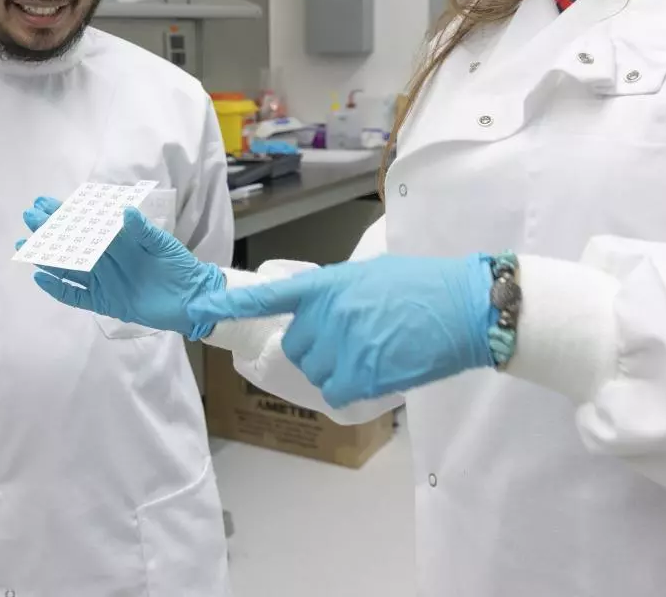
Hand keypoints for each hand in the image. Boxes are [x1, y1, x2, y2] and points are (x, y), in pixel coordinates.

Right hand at [21, 196, 223, 338]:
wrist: (192, 298)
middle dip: (50, 231)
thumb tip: (125, 212)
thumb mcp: (163, 245)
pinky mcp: (104, 302)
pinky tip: (41, 278)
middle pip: (72, 244)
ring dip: (48, 258)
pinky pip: (76, 296)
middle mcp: (106, 259)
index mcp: (118, 240)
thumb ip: (143, 231)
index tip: (44, 202)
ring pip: (69, 268)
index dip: (66, 214)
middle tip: (28, 217)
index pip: (87, 225)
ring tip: (26, 246)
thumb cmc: (180, 267)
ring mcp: (103, 281)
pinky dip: (58, 288)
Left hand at [186, 254, 495, 405]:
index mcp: (327, 285)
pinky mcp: (363, 372)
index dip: (232, 305)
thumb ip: (336, 292)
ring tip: (372, 354)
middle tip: (352, 342)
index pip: (270, 296)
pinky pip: (337, 391)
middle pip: (297, 347)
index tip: (202, 310)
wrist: (463, 306)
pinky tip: (376, 373)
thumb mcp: (370, 275)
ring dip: (335, 370)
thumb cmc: (424, 285)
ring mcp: (344, 344)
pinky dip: (351, 389)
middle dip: (316, 349)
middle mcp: (327, 313)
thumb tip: (320, 311)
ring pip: (316, 372)